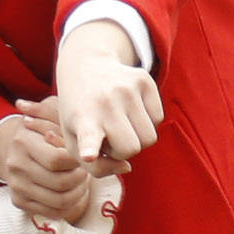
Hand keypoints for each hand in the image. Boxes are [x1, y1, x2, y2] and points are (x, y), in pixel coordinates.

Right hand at [0, 104, 108, 220]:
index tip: (87, 156)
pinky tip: (73, 190)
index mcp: (23, 141)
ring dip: (80, 192)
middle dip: (82, 178)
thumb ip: (89, 135)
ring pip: (60, 200)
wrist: (19, 145)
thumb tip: (127, 168)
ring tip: (82, 180)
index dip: (80, 161)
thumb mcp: (61, 119)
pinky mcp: (19, 202)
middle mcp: (15, 164)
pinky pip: (53, 212)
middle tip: (87, 170)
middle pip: (61, 183)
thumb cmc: (49, 128)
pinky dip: (70, 204)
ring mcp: (16, 185)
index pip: (58, 159)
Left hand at [55, 20, 163, 163]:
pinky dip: (147, 121)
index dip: (90, 148)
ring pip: (149, 138)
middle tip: (108, 135)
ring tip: (119, 122)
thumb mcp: (75, 142)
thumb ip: (97, 167)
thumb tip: (127, 167)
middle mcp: (105, 102)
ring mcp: (126, 89)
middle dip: (122, 150)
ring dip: (136, 137)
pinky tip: (130, 110)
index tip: (88, 155)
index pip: (88, 136)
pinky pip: (158, 119)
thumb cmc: (80, 114)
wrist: (86, 66)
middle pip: (132, 149)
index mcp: (82, 119)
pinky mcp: (144, 80)